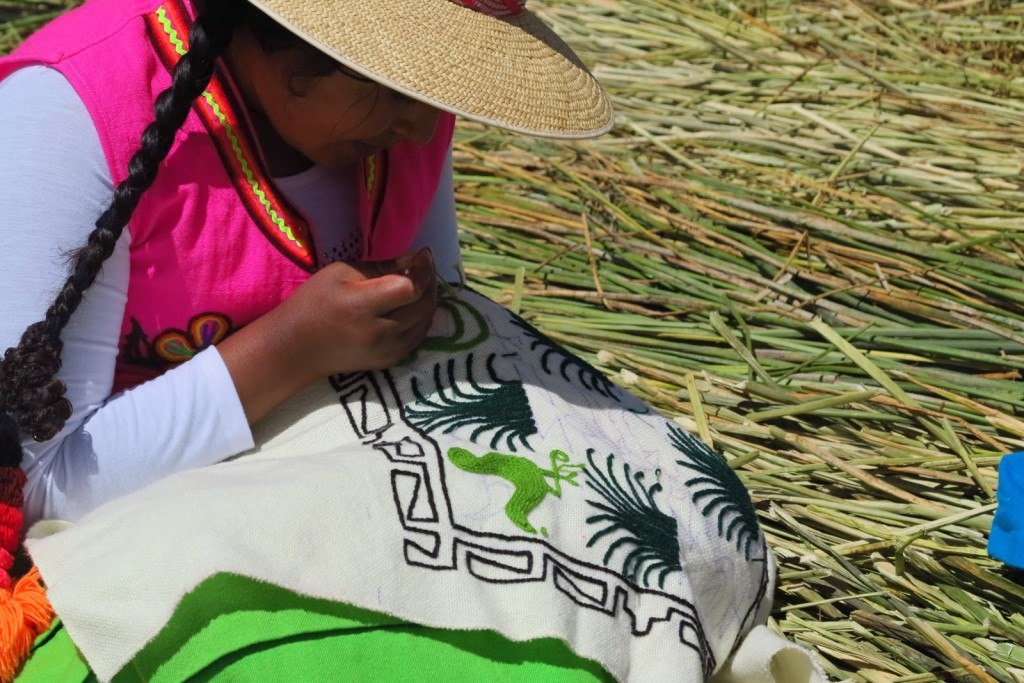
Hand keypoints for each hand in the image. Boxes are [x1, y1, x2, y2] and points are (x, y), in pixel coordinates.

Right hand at [282, 248, 438, 377]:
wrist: (297, 348)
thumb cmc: (314, 302)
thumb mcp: (341, 273)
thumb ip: (382, 267)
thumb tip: (414, 259)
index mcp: (362, 306)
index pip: (410, 288)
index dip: (423, 268)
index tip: (423, 253)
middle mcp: (379, 332)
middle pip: (424, 305)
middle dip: (430, 281)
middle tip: (422, 266)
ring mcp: (387, 350)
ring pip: (426, 321)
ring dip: (428, 299)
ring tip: (419, 284)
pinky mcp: (389, 361)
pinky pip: (418, 337)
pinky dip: (422, 318)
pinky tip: (412, 306)